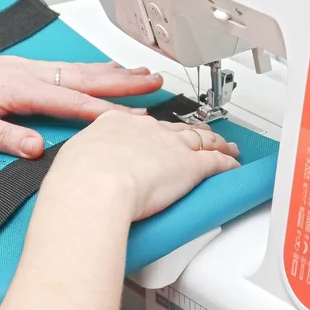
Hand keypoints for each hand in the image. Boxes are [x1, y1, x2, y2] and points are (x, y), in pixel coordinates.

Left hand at [0, 40, 162, 158]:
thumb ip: (3, 136)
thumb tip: (37, 149)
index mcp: (20, 89)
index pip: (73, 102)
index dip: (107, 112)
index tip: (136, 118)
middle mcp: (30, 73)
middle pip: (86, 78)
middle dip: (124, 82)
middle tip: (155, 82)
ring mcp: (30, 68)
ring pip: (81, 69)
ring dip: (114, 72)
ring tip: (142, 73)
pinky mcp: (26, 68)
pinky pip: (68, 67)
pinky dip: (93, 67)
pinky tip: (104, 67)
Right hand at [44, 111, 240, 220]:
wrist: (95, 186)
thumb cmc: (79, 178)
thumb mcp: (76, 157)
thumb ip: (89, 156)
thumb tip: (88, 162)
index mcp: (117, 124)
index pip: (143, 126)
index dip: (156, 132)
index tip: (158, 137)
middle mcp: (147, 130)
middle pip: (176, 129)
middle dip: (191, 133)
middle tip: (200, 136)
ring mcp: (171, 146)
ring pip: (201, 140)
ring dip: (215, 143)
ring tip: (225, 147)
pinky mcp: (190, 166)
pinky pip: (216, 162)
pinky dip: (227, 163)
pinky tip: (233, 165)